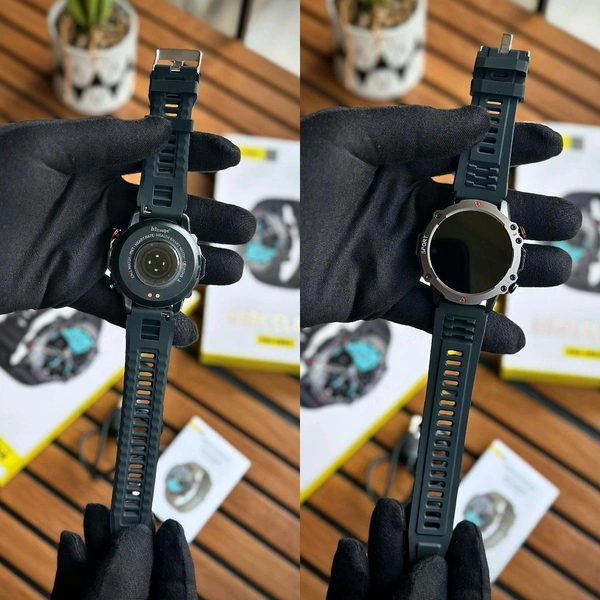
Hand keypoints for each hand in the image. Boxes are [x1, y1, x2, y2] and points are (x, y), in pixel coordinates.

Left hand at [0, 117, 255, 345]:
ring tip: (229, 274)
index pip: (154, 159)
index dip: (195, 156)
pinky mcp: (75, 288)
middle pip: (166, 216)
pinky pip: (121, 306)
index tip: (233, 158)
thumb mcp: (40, 150)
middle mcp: (96, 207)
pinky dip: (153, 320)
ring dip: (194, 270)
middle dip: (210, 223)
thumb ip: (103, 140)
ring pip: (154, 261)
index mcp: (90, 168)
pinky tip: (182, 330)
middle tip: (246, 231)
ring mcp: (88, 249)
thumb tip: (163, 129)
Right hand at [51, 504, 195, 599]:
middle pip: (135, 579)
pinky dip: (72, 571)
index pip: (175, 590)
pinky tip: (69, 542)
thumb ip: (126, 575)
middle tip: (124, 502)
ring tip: (92, 511)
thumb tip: (137, 533)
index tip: (172, 523)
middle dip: (128, 539)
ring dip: (97, 546)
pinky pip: (77, 597)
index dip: (175, 555)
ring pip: (102, 584)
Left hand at [300, 106, 581, 352]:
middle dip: (523, 219)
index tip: (549, 148)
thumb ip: (413, 130)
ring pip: (465, 265)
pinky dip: (470, 327)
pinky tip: (507, 335)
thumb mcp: (347, 139)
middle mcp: (401, 208)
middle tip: (567, 225)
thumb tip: (481, 121)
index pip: (463, 153)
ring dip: (511, 271)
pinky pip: (433, 313)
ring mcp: (395, 254)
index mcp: (395, 164)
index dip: (506, 150)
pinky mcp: (382, 296)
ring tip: (553, 271)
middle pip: (476, 214)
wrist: (254, 249)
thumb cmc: (293, 181)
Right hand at [326, 499, 489, 599]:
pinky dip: (346, 576)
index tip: (466, 526)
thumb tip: (434, 563)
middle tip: (422, 501)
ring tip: (387, 509)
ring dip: (383, 541)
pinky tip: (349, 550)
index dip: (467, 560)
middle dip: (419, 537)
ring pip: (381, 582)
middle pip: (418, 576)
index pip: (463, 595)